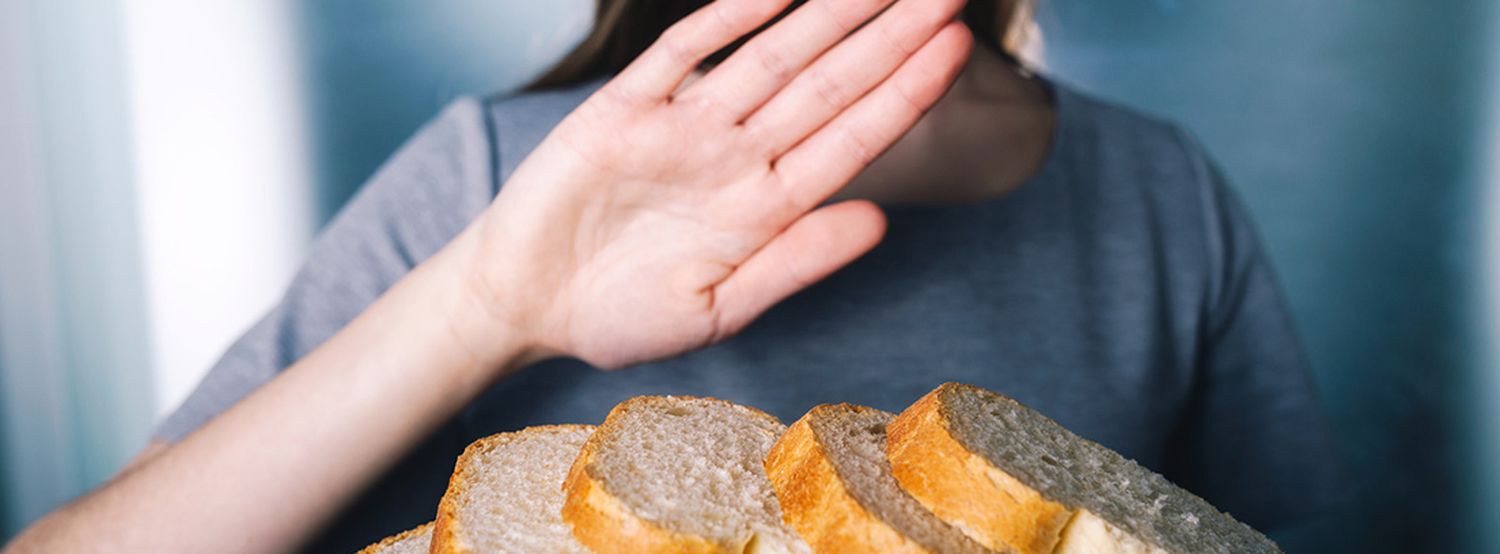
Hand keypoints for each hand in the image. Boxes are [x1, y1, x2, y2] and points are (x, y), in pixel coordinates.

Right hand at [465, 0, 971, 369]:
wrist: (522, 304)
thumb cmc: (617, 317)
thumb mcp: (716, 310)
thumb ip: (795, 263)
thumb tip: (879, 222)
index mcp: (764, 208)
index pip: (851, 138)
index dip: (905, 92)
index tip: (958, 49)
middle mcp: (735, 156)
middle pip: (827, 83)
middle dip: (890, 34)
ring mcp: (683, 126)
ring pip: (769, 54)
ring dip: (828, 12)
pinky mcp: (623, 107)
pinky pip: (683, 49)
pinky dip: (729, 15)